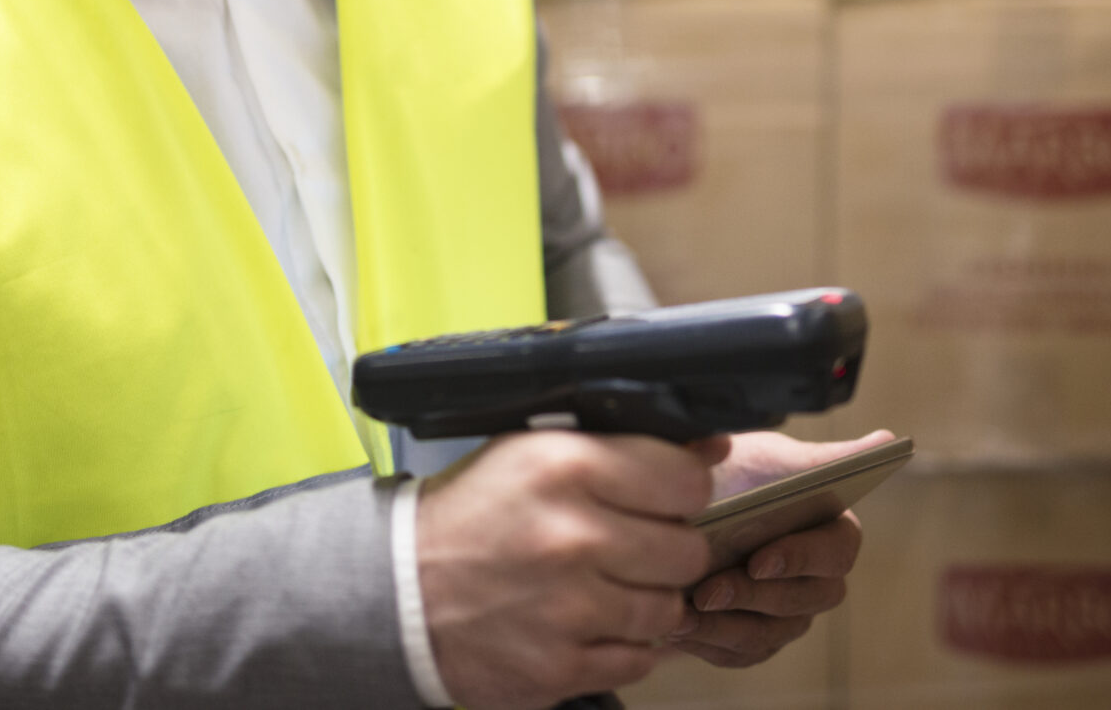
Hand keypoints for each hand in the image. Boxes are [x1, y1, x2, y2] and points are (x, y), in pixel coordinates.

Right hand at [417, 431, 725, 709]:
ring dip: (643, 600)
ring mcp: (568, 608)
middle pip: (686, 549)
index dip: (678, 490)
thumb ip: (624, 445)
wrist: (400, 592)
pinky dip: (620, 644)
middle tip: (626, 544)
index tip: (659, 496)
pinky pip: (639, 660)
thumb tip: (710, 446)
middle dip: (664, 548)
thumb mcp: (536, 453)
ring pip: (669, 609)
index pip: (686, 480)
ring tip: (601, 585)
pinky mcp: (560, 666)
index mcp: (566, 466)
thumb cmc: (472, 517)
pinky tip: (584, 621)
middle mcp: (572, 535)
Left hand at [672, 429, 889, 669]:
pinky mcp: (756, 640)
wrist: (685, 508)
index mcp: (832, 530)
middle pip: (806, 602)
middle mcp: (817, 579)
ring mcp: (788, 615)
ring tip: (683, 613)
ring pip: (770, 634)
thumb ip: (822, 458)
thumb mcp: (770, 458)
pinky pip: (741, 654)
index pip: (837, 552)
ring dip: (725, 626)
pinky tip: (679, 627)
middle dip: (754, 597)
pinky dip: (709, 644)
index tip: (759, 559)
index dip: (801, 559)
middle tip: (708, 591)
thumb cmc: (737, 474)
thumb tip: (884, 440)